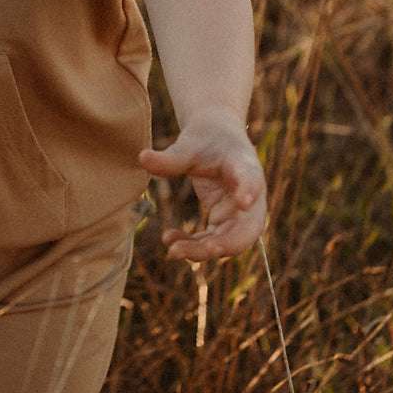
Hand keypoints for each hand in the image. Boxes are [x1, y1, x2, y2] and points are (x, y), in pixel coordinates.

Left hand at [139, 108, 266, 261]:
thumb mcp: (190, 145)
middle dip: (223, 243)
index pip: (251, 180)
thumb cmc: (206, 140)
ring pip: (229, 242)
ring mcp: (240, 214)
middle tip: (201, 249)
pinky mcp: (224, 221)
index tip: (243, 201)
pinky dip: (193, 245)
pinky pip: (212, 240)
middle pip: (245, 228)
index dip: (249, 190)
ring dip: (203, 251)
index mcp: (246, 167)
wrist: (216, 140)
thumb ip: (171, 157)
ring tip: (172, 251)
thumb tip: (142, 157)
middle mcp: (250, 196)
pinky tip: (169, 239)